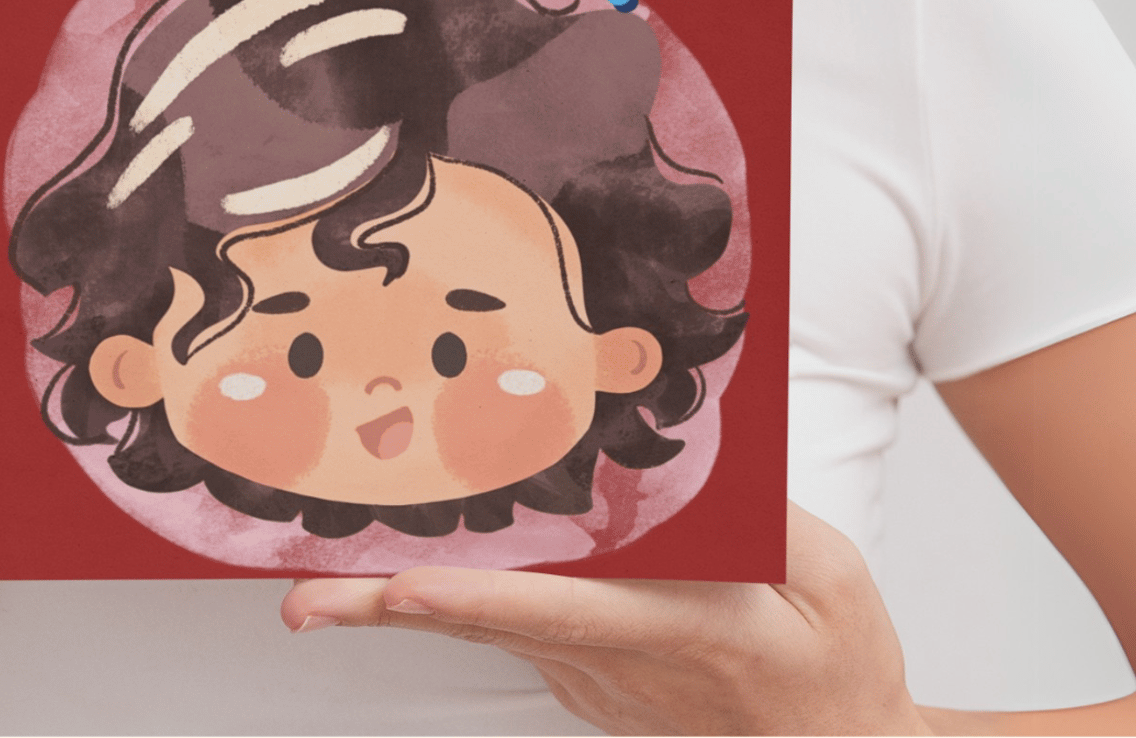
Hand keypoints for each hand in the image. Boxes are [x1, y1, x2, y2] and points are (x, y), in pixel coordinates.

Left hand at [281, 503, 929, 735]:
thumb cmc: (835, 669)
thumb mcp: (831, 581)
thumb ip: (767, 520)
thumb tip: (701, 457)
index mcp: (675, 631)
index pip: (555, 610)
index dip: (471, 600)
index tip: (400, 588)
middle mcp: (612, 662)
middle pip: (486, 623)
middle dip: (387, 609)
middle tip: (299, 599)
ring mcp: (592, 678)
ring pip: (488, 624)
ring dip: (403, 601)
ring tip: (318, 581)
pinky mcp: (586, 675)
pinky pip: (512, 626)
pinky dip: (458, 598)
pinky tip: (408, 564)